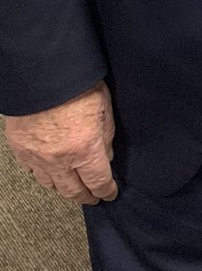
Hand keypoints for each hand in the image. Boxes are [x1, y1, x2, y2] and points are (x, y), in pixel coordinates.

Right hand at [3, 81, 117, 205]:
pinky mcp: (20, 149)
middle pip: (74, 190)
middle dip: (86, 196)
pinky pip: (33, 172)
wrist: (41, 73)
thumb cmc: (77, 85)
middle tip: (93, 197)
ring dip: (64, 189)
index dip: (106, 190)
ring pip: (51, 185)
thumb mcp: (104, 107)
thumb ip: (106, 136)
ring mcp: (37, 157)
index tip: (110, 194)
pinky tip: (50, 174)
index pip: (98, 181)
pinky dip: (43, 176)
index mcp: (85, 149)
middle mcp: (60, 159)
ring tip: (73, 188)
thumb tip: (105, 157)